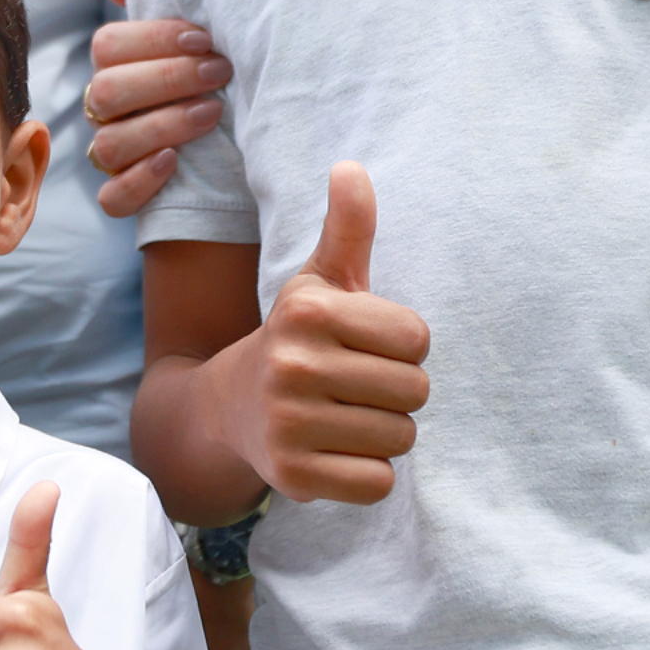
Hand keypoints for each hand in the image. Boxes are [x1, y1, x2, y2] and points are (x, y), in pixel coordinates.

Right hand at [83, 0, 233, 217]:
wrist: (247, 141)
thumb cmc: (217, 76)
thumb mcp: (197, 36)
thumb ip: (159, 2)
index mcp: (116, 65)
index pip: (108, 46)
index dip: (153, 40)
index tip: (205, 39)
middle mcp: (106, 109)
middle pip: (107, 92)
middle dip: (167, 80)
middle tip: (220, 74)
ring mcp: (112, 155)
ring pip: (108, 144)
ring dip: (161, 126)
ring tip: (211, 114)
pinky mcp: (124, 195)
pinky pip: (113, 198)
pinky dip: (140, 181)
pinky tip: (173, 163)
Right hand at [227, 164, 429, 505]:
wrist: (230, 404)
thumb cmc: (299, 338)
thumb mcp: (320, 281)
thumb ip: (347, 228)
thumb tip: (350, 166)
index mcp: (308, 310)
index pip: (418, 338)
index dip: (403, 347)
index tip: (365, 347)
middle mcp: (292, 364)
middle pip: (415, 390)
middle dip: (396, 392)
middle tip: (355, 387)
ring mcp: (288, 423)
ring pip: (400, 437)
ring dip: (384, 433)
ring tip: (345, 418)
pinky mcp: (291, 476)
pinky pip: (378, 482)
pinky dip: (367, 473)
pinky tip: (335, 452)